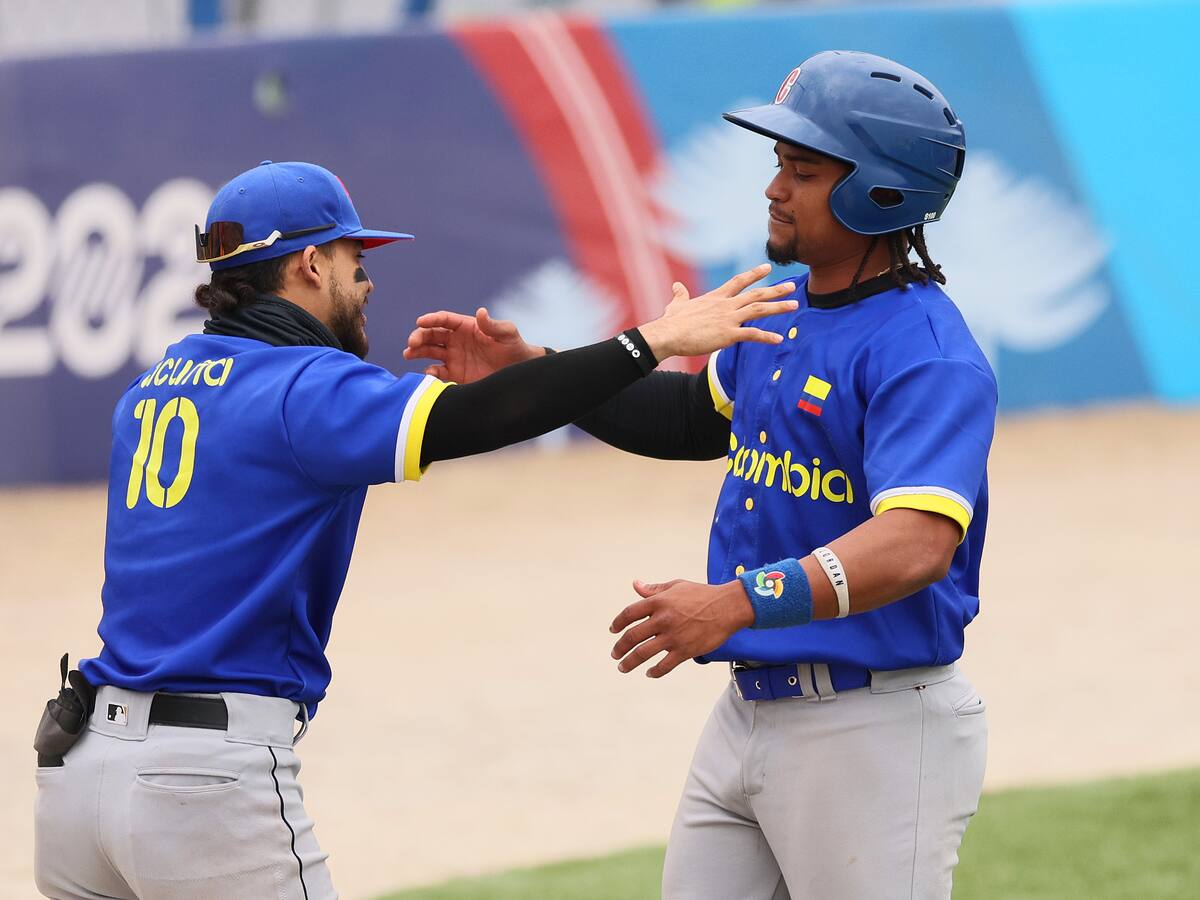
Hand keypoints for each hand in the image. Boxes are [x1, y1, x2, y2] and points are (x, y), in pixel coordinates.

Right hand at [402, 307, 541, 382]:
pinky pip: (437, 372)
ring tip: (408, 353)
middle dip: (419, 336)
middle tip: (412, 342)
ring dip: (417, 352)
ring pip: (429, 352)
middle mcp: (456, 340)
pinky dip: (429, 373)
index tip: (421, 321)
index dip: (431, 319)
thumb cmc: (514, 348)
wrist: (519, 372)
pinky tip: (427, 374)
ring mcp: (454, 357)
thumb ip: (493, 325)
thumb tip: (480, 312)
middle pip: (432, 335)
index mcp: (466, 327)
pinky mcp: (455, 374)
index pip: (444, 320)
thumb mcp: (507, 334)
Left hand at [609, 579, 754, 677]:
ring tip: (622, 667)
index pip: (629, 614)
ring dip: (629, 662)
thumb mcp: (676, 586)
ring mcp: (673, 637)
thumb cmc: (702, 594)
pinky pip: (664, 665)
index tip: (613, 630)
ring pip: (643, 653)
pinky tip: (649, 673)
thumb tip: (636, 585)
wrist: (727, 607)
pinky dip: (654, 671)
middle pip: (632, 636)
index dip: (618, 623)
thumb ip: (654, 589)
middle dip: (620, 647)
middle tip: (615, 654)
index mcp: (659, 602)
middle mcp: (662, 619)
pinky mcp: (685, 651)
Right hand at [637, 264, 796, 360]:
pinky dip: (766, 337)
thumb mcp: (676, 304)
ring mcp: (728, 319)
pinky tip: (779, 339)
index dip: (754, 274)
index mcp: (716, 297)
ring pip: (759, 310)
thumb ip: (680, 294)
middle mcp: (725, 305)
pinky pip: (752, 335)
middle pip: (756, 294)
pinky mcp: (728, 334)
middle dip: (775, 290)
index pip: (739, 281)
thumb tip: (677, 286)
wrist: (668, 333)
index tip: (767, 268)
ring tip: (794, 305)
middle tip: (792, 286)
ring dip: (778, 307)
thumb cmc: (671, 321)